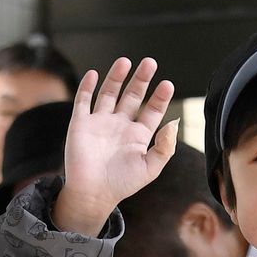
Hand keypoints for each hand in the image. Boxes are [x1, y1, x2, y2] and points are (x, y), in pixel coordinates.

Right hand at [56, 57, 177, 234]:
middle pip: (133, 96)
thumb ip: (165, 147)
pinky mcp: (81, 124)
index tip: (167, 84)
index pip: (153, 110)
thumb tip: (174, 123)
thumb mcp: (150, 168)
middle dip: (141, 79)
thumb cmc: (123, 184)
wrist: (93, 194)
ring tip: (125, 62)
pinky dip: (87, 87)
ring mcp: (100, 122)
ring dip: (116, 77)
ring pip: (110, 93)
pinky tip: (95, 74)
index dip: (160, 97)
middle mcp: (120, 125)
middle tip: (150, 62)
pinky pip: (83, 101)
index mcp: (139, 135)